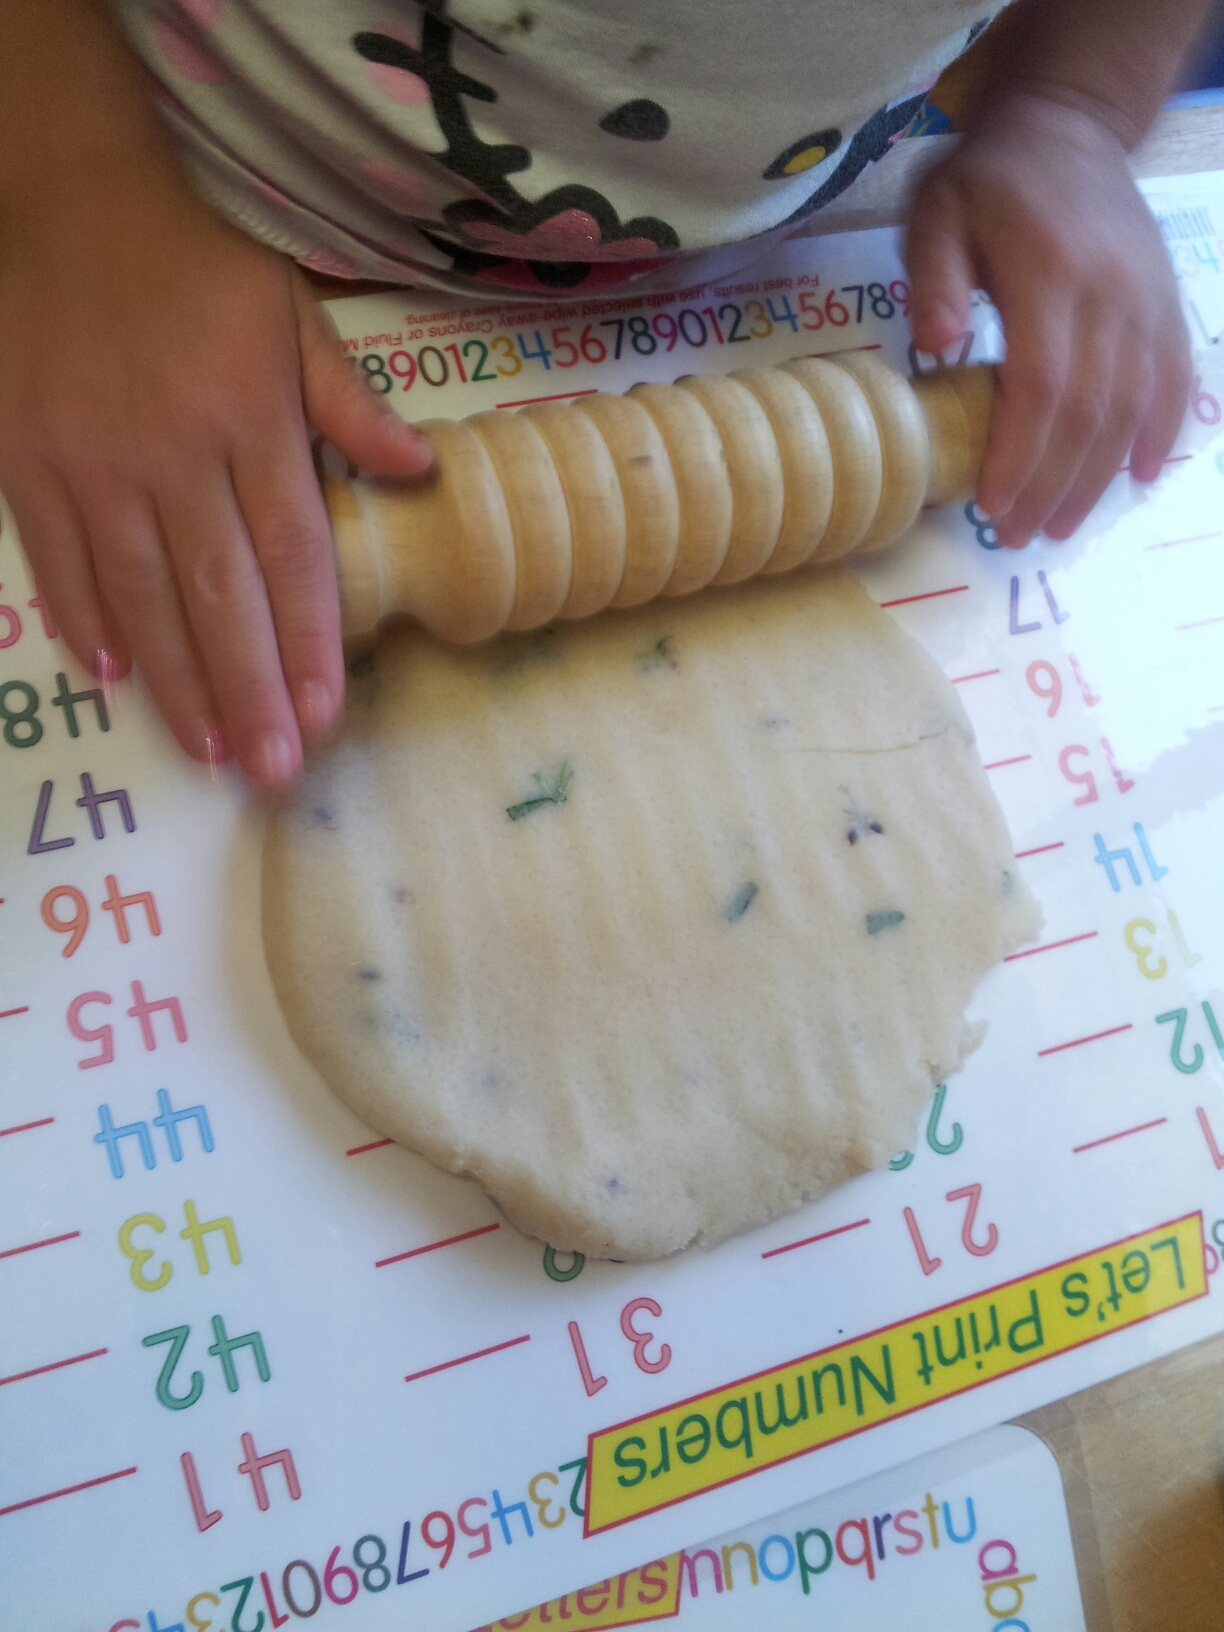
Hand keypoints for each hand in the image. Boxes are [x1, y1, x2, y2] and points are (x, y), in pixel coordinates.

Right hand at [0, 153, 431, 783]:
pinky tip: (113, 677)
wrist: (71, 200)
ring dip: (174, 678)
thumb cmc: (200, 266)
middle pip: (218, 593)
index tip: (327, 713)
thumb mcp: (293, 314)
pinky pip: (55, 556)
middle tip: (272, 769)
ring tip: (207, 748)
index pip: (292, 553)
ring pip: (139, 591)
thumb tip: (421, 467)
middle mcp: (172, 453)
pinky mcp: (25, 457)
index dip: (310, 640)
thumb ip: (349, 402)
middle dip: (249, 688)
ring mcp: (91, 460)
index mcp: (249, 421)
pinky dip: (84, 618)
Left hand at [905, 94, 1190, 547]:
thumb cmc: (987, 179)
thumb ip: (934, 277)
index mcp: (1049, 274)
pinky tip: (1137, 478)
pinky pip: (1174, 378)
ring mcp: (1146, 300)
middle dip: (1051, 484)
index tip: (992, 505)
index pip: (1040, 386)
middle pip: (1087, 411)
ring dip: (1098, 476)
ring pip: (1132, 406)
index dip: (1020, 454)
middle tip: (1016, 536)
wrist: (1069, 127)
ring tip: (1060, 526)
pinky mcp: (1165, 303)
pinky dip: (1160, 432)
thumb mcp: (938, 212)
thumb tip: (933, 346)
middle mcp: (1109, 293)